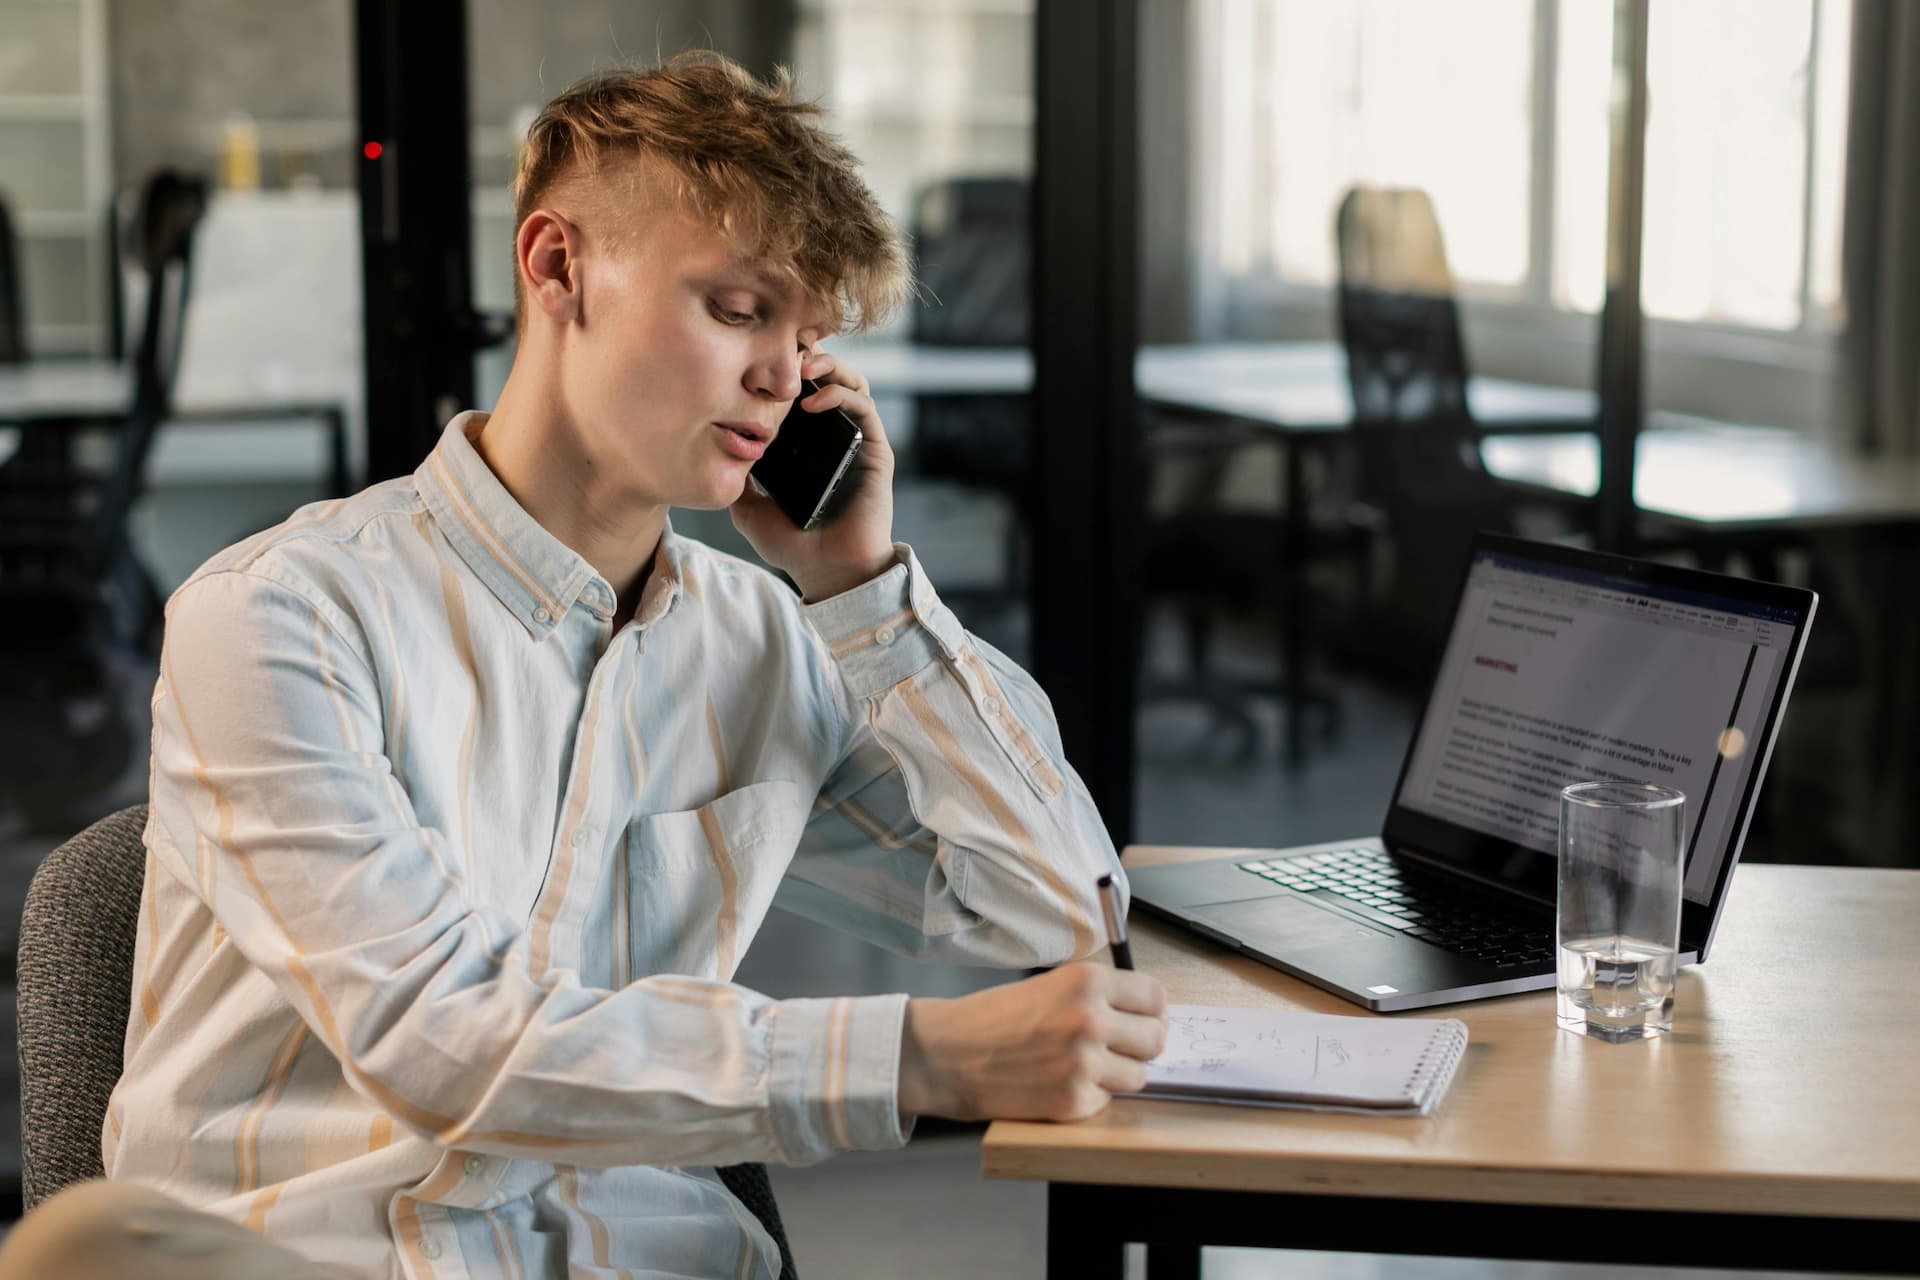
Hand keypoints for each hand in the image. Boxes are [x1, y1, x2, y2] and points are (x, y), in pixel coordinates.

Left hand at [730, 347, 896, 601]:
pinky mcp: (875, 450)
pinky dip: (839, 395)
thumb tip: (710, 451)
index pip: (799, 389)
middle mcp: (832, 435)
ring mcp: (856, 439)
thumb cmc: (792, 544)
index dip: (785, 363)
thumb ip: (734, 478)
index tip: (759, 348)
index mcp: (806, 442)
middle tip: (784, 346)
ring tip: (802, 367)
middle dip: (808, 354)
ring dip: (829, 366)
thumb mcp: (748, 507)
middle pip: (828, 375)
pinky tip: (813, 400)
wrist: (826, 572)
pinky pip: (863, 408)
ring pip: (851, 382)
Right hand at [896, 962, 1168, 1123]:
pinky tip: (1059, 1083)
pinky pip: (1106, 1101)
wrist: (947, 1054)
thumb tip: (1143, 1014)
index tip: (1143, 1019)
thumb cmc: (992, 1018)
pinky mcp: (1073, 1100)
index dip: (1151, 1011)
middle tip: (1118, 1048)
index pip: (1154, 997)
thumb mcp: (1049, 985)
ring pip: (1138, 1076)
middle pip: (1156, 1039)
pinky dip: (1089, 1096)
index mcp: (1086, 981)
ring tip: (1082, 1066)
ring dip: (1117, 1074)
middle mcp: (1091, 1019)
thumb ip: (1095, 996)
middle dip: (1140, 1045)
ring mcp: (1084, 1063)